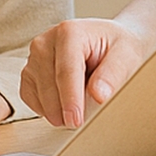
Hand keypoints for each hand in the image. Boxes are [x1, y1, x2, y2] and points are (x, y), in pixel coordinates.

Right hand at [20, 18, 152, 126]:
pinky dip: (44, 108)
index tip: (76, 120)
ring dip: (55, 110)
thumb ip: (113, 75)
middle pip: (48, 84)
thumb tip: (98, 96)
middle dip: (63, 109)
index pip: (66, 71)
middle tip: (80, 123)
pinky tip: (61, 107)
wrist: (108, 42)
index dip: (70, 99)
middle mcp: (47, 41)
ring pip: (36, 92)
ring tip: (77, 111)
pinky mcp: (29, 70)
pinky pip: (29, 96)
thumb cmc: (116, 49)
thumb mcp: (127, 57)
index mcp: (70, 32)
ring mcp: (34, 56)